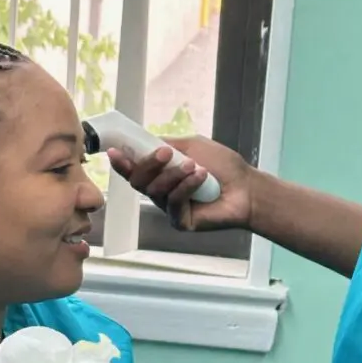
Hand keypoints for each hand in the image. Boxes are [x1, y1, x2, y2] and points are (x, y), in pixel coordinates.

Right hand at [108, 135, 255, 232]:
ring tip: (194, 166)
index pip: (135, 169)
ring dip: (173, 175)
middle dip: (148, 164)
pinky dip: (186, 187)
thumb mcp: (192, 146)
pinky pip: (173, 203)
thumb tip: (143, 141)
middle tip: (165, 153)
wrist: (247, 188)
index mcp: (161, 173)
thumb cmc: (223, 166)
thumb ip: (167, 144)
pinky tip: (201, 177)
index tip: (114, 151)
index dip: (122, 162)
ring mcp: (170, 208)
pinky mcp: (180, 221)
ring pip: (155, 191)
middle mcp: (162, 191)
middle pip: (138, 181)